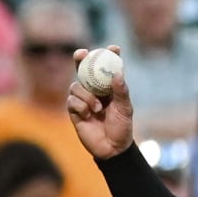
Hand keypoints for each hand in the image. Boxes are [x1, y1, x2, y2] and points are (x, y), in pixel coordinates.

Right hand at [67, 45, 134, 159]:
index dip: (108, 56)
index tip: (114, 48)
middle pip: (83, 69)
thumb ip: (121, 91)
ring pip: (76, 86)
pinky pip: (72, 100)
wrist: (113, 149)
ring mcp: (83, 100)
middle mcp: (94, 91)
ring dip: (86, 96)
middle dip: (81, 59)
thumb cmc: (122, 129)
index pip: (106, 68)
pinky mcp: (75, 111)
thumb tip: (118, 73)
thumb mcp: (125, 109)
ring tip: (97, 109)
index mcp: (108, 88)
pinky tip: (88, 116)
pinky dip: (81, 106)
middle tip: (82, 53)